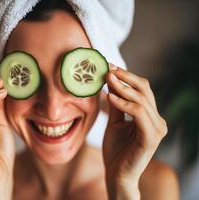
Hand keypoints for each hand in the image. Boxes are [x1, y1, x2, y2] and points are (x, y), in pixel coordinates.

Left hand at [103, 64, 167, 198]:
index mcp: (150, 116)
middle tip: (107, 69)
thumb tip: (111, 82)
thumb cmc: (116, 150)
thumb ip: (116, 105)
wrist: (116, 174)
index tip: (109, 67)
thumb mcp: (114, 122)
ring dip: (122, 88)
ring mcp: (157, 129)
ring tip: (106, 79)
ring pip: (141, 100)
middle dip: (125, 77)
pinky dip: (123, 103)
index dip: (127, 76)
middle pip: (144, 90)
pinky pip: (137, 113)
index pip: (142, 89)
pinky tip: (109, 97)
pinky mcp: (151, 137)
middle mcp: (158, 120)